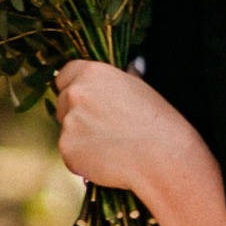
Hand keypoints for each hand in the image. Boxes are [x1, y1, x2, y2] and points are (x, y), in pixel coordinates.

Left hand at [54, 58, 192, 192]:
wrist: (163, 158)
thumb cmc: (160, 123)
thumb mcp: (144, 89)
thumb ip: (126, 76)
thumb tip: (132, 64)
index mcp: (91, 73)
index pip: (65, 75)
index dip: (75, 88)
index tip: (87, 100)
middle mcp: (75, 94)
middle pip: (62, 102)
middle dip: (76, 114)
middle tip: (104, 127)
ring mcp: (68, 123)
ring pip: (67, 130)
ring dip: (81, 137)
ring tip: (112, 146)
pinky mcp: (67, 150)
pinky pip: (71, 153)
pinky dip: (84, 159)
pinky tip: (108, 160)